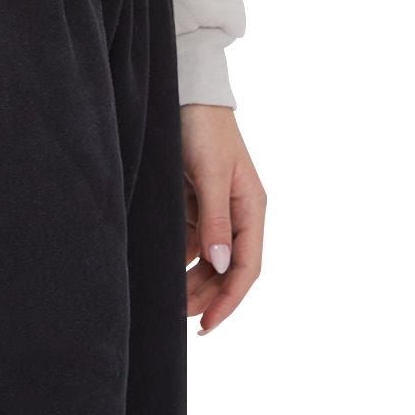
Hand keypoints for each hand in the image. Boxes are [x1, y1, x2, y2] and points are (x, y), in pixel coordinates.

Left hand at [182, 103, 264, 332]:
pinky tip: (162, 267)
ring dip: (192, 278)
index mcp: (251, 208)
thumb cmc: (204, 127)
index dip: (229, 299)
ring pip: (207, 257)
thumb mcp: (211, 173)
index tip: (208, 324)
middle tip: (179, 315)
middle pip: (226, 267)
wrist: (185, 91)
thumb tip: (222, 265)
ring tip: (169, 298)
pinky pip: (190, 238)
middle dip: (207, 294)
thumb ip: (216, 219)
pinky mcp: (195, 200)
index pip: (247, 266)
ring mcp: (215, 207)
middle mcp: (237, 212)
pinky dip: (179, 255)